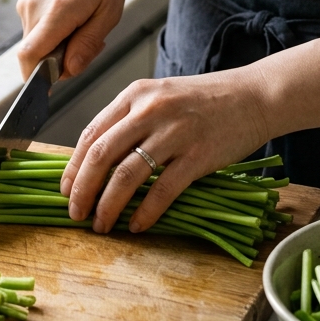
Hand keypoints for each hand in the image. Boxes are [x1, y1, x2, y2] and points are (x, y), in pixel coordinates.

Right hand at [16, 0, 126, 78]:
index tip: (47, 88)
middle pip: (34, 55)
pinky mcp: (26, 0)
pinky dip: (52, 33)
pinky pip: (35, 30)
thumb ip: (87, 45)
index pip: (29, 56)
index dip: (35, 79)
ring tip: (82, 24)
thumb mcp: (108, 12)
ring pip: (35, 43)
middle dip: (57, 62)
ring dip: (56, 46)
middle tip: (86, 45)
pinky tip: (71, 16)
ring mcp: (26, 2)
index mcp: (56, 11)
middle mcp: (34, 7)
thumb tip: (68, 71)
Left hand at [58, 11, 319, 233]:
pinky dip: (145, 212)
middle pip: (101, 155)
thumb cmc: (206, 101)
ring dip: (108, 205)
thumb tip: (97, 162)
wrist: (255, 96)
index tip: (64, 190)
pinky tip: (137, 225)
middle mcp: (150, 110)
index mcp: (135, 95)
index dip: (73, 167)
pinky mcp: (198, 155)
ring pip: (126, 174)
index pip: (90, 134)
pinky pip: (162, 189)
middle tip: (75, 214)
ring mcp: (174, 132)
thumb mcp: (160, 98)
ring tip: (101, 225)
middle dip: (82, 190)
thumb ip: (130, 121)